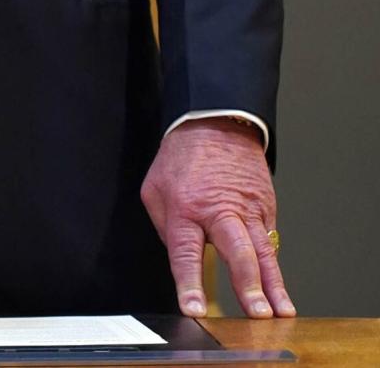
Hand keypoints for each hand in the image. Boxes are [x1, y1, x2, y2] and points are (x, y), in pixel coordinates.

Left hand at [141, 118, 295, 318]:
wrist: (216, 120)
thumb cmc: (183, 156)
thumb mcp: (155, 188)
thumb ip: (166, 228)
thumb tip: (182, 260)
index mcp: (185, 208)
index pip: (185, 253)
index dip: (189, 284)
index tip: (193, 309)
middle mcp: (219, 210)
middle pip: (237, 252)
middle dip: (248, 286)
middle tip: (257, 314)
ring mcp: (247, 208)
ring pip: (263, 252)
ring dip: (273, 286)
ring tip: (281, 312)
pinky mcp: (265, 205)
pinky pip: (270, 239)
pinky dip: (274, 265)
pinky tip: (279, 289)